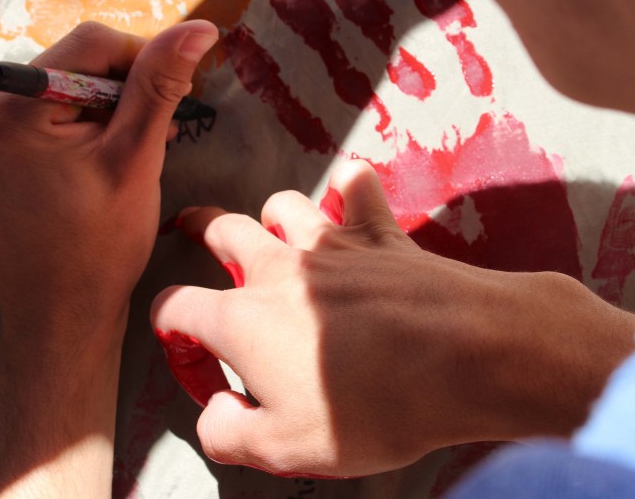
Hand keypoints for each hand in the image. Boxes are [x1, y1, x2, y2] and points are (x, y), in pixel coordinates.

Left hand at [0, 19, 217, 497]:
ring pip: (61, 92)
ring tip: (139, 150)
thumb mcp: (136, 159)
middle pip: (72, 66)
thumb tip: (197, 28)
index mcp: (12, 109)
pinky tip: (106, 160)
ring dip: (106, 110)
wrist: (58, 319)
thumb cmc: (100, 248)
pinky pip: (43, 120)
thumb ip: (160, 87)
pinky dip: (80, 130)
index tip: (180, 90)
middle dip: (124, 89)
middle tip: (162, 130)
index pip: (91, 44)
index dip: (144, 57)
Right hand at [151, 159, 634, 477]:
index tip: (195, 359)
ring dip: (271, 216)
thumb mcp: (282, 448)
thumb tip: (215, 414)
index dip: (173, 334)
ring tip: (274, 230)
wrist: (461, 360)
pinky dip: (350, 189)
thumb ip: (228, 433)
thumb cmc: (371, 407)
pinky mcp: (381, 235)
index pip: (176, 308)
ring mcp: (331, 245)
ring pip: (283, 204)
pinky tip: (351, 197)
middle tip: (194, 233)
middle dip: (198, 229)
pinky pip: (358, 187)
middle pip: (220, 229)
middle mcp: (277, 269)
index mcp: (241, 319)